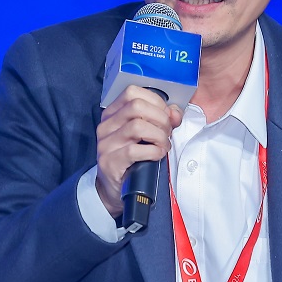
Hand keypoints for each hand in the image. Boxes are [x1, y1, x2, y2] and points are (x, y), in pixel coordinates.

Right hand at [95, 86, 182, 215]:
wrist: (116, 189)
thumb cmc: (134, 158)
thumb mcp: (146, 134)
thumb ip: (162, 119)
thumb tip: (175, 113)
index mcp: (113, 113)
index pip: (133, 92)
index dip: (156, 102)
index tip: (166, 116)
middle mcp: (106, 125)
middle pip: (136, 106)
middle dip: (160, 119)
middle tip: (166, 133)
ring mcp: (105, 144)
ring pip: (137, 126)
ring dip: (158, 136)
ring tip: (163, 145)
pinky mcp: (109, 162)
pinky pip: (134, 150)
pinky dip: (153, 151)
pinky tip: (157, 155)